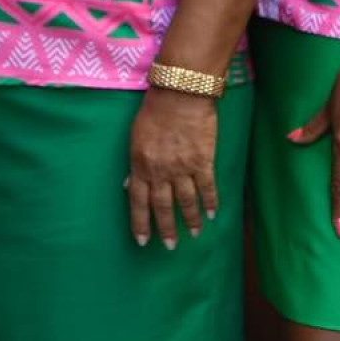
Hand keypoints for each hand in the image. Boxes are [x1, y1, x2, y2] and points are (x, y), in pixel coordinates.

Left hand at [125, 86, 219, 249]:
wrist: (180, 94)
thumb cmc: (154, 111)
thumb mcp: (135, 138)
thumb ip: (134, 163)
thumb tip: (127, 184)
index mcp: (140, 165)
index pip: (138, 201)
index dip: (140, 222)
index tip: (143, 240)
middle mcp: (160, 171)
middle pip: (162, 206)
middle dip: (165, 229)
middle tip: (170, 246)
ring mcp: (182, 168)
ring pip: (186, 201)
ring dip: (190, 220)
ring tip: (193, 234)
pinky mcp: (203, 161)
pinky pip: (207, 187)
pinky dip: (210, 202)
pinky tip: (211, 214)